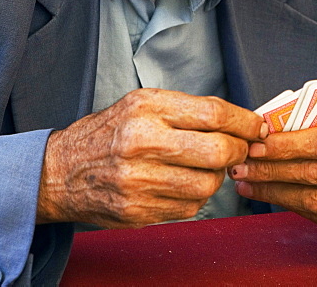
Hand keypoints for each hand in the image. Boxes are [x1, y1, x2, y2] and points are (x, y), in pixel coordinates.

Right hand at [36, 88, 265, 227]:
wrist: (60, 171)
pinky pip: (189, 208)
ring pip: (208, 184)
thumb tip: (238, 122)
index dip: (245, 121)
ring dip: (216, 177)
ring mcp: (139, 180)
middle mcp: (142, 142)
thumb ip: (186, 111)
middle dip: (238, 152)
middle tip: (238, 150)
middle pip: (218, 151)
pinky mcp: (138, 211)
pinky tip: (179, 184)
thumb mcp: (140, 105)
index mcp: (146, 109)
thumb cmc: (106, 134)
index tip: (256, 127)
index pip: (213, 113)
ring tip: (202, 167)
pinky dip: (194, 197)